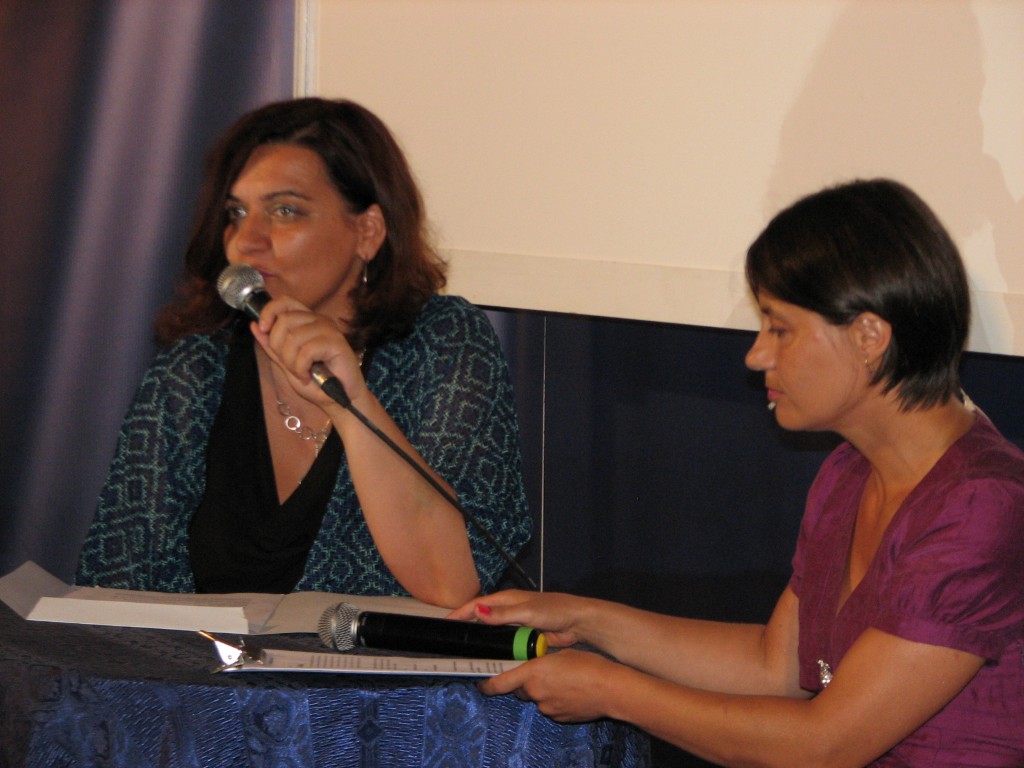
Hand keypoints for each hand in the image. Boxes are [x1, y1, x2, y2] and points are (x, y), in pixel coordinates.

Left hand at [251, 295, 365, 408]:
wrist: (341, 399)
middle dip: (279, 348)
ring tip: (301, 374)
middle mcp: (319, 321)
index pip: (285, 301)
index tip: (263, 329)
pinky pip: (306, 351)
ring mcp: (329, 330)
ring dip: (291, 362)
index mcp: (308, 321)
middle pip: (284, 320)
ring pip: (293, 337)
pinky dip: (301, 368)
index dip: (269, 312)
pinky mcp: (336, 342)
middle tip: (290, 365)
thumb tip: (254, 325)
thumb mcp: (287, 363)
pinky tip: (308, 376)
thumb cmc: (317, 382)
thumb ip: (272, 345)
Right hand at [448, 590, 588, 648]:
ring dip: (481, 643)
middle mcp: (508, 611)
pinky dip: (496, 652)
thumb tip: (476, 610)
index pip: (476, 606)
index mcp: (506, 599)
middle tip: (450, 644)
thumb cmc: (554, 611)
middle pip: (481, 621)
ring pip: (492, 636)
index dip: (459, 614)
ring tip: (465, 655)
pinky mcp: (523, 639)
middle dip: (466, 630)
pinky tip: (488, 661)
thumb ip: (502, 614)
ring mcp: (515, 626)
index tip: (444, 624)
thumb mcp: (527, 612)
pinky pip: (505, 646)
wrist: (577, 624)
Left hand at [479, 649, 620, 722]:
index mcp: (532, 674)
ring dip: (543, 691)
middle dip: (525, 683)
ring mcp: (547, 708)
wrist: (611, 689)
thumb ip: (541, 662)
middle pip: (520, 690)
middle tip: (540, 673)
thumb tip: (535, 668)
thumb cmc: (587, 665)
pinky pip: (550, 707)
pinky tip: (571, 692)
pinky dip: (555, 700)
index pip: (500, 683)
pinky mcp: (559, 718)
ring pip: (537, 699)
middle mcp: (535, 693)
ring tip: (563, 681)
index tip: (481, 685)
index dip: (488, 685)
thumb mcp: (560, 654)